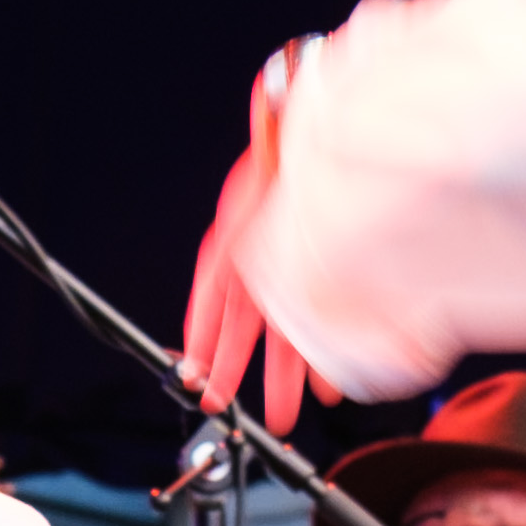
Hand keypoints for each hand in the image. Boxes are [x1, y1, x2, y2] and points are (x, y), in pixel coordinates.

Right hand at [180, 49, 329, 433]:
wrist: (332, 112)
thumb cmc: (297, 139)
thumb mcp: (267, 182)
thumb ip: (244, 224)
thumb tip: (241, 226)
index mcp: (240, 233)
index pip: (212, 294)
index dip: (201, 337)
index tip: (192, 375)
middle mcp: (262, 250)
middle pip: (244, 322)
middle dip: (237, 370)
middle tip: (230, 411)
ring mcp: (292, 259)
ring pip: (283, 326)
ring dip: (283, 371)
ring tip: (285, 412)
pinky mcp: (326, 263)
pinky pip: (316, 315)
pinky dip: (320, 348)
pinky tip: (329, 379)